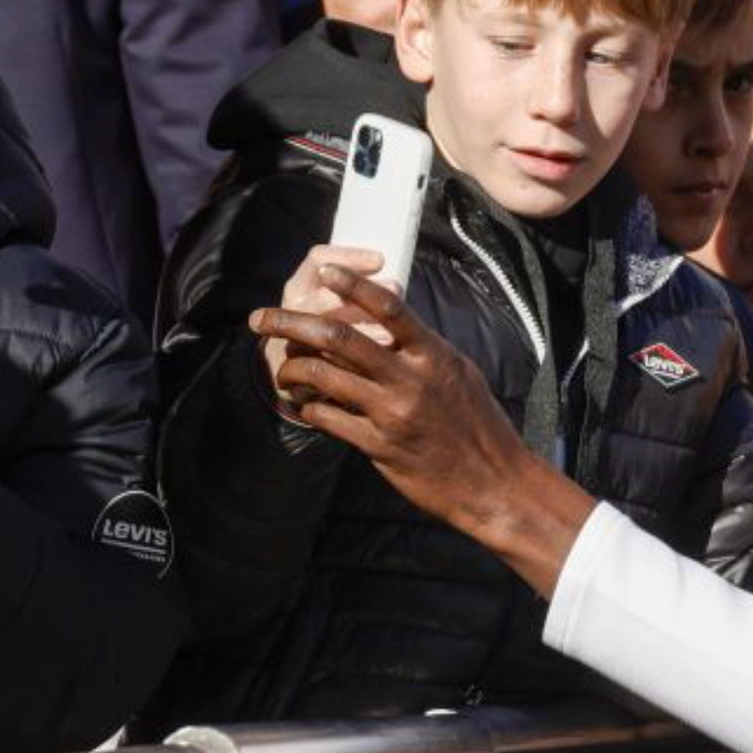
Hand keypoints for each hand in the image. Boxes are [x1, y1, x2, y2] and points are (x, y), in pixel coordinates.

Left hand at [249, 265, 593, 594]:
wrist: (493, 482)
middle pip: (340, 338)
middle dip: (291, 323)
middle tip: (260, 318)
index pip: (388, 307)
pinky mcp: (378, 446)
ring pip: (325, 378)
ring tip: (282, 368)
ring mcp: (392, 413)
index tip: (324, 270)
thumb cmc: (479, 424)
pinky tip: (305, 406)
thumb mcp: (460, 375)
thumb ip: (424, 351)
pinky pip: (329, 419)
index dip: (353, 284)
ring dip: (293, 369)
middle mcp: (410, 379)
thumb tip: (394, 328)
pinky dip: (310, 408)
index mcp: (433, 355)